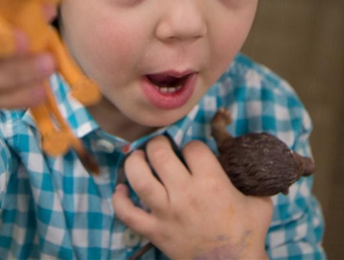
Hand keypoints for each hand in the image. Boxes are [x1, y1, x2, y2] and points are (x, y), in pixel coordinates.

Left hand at [112, 136, 272, 258]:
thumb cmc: (246, 234)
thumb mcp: (259, 202)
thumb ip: (248, 178)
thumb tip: (237, 158)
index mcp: (212, 183)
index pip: (193, 148)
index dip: (192, 147)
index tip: (193, 154)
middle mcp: (185, 195)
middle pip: (160, 154)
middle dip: (158, 144)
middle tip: (160, 147)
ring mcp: (166, 213)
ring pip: (139, 179)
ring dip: (134, 162)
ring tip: (139, 158)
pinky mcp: (154, 231)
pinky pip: (127, 213)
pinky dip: (119, 200)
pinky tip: (121, 189)